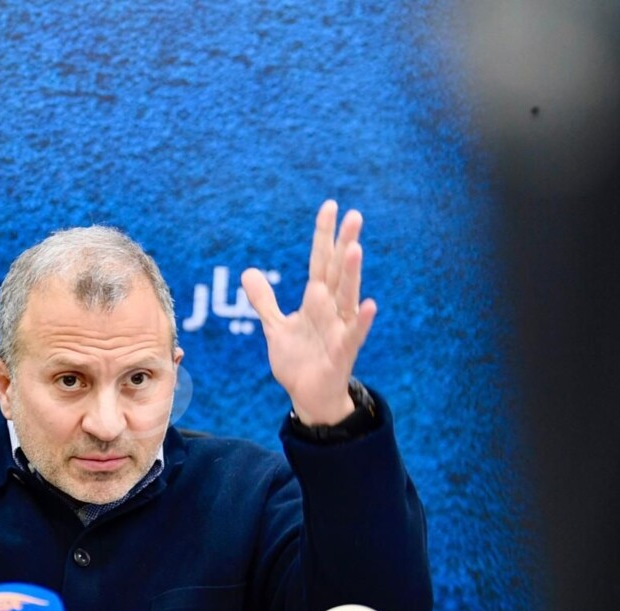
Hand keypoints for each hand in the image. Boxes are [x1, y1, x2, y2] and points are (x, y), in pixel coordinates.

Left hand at [241, 199, 376, 424]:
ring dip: (352, 274)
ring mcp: (339, 329)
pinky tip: (370, 304)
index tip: (330, 206)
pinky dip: (362, 320)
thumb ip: (264, 300)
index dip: (324, 235)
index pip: (321, 261)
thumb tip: (249, 272)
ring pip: (347, 297)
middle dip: (345, 244)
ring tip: (356, 249)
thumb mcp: (276, 327)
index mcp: (316, 300)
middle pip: (338, 271)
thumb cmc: (299, 361)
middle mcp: (331, 310)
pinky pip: (354, 334)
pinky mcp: (342, 352)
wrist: (308, 396)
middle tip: (354, 215)